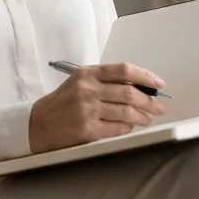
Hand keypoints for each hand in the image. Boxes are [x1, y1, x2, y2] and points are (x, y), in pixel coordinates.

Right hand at [28, 63, 167, 153]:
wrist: (38, 124)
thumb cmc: (63, 103)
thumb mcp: (80, 82)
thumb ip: (105, 81)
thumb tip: (139, 86)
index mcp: (87, 73)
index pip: (124, 70)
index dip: (146, 76)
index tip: (159, 84)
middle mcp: (87, 89)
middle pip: (129, 92)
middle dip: (149, 101)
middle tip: (158, 107)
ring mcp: (87, 109)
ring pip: (127, 112)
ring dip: (142, 117)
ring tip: (148, 119)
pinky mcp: (87, 129)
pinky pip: (118, 128)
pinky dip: (128, 128)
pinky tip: (130, 127)